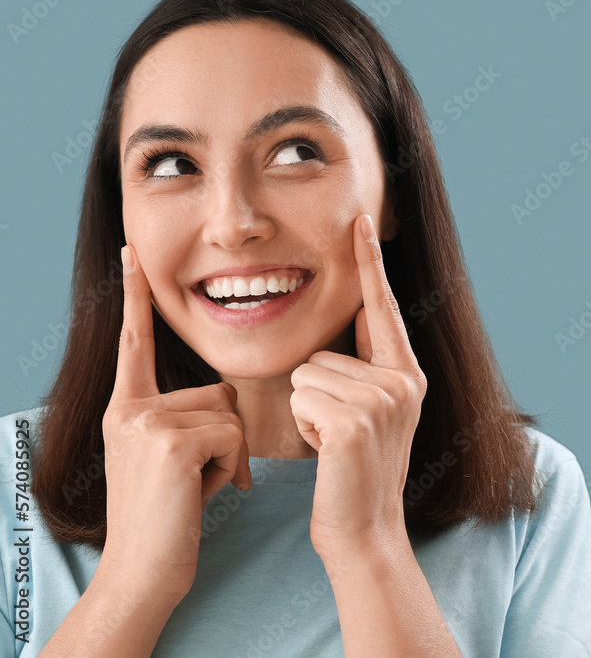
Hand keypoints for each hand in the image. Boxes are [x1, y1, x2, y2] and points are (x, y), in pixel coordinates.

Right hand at [99, 244, 251, 602]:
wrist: (143, 571)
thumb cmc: (169, 518)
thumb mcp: (168, 458)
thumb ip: (185, 419)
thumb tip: (224, 403)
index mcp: (126, 407)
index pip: (136, 341)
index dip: (135, 296)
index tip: (132, 252)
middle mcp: (129, 407)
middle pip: (218, 390)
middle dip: (226, 437)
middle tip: (195, 479)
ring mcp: (145, 421)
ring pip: (231, 413)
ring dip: (230, 455)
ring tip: (195, 488)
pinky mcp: (169, 440)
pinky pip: (233, 434)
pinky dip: (231, 468)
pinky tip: (201, 494)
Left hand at [290, 214, 426, 557]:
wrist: (365, 530)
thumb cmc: (356, 473)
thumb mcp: (374, 414)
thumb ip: (366, 370)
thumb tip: (352, 323)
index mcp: (407, 374)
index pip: (383, 307)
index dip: (369, 261)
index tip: (362, 217)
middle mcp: (403, 381)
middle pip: (324, 351)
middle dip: (317, 393)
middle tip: (338, 436)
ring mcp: (382, 401)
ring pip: (307, 373)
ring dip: (308, 410)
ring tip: (332, 445)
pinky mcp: (353, 421)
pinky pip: (302, 396)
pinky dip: (303, 426)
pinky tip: (326, 453)